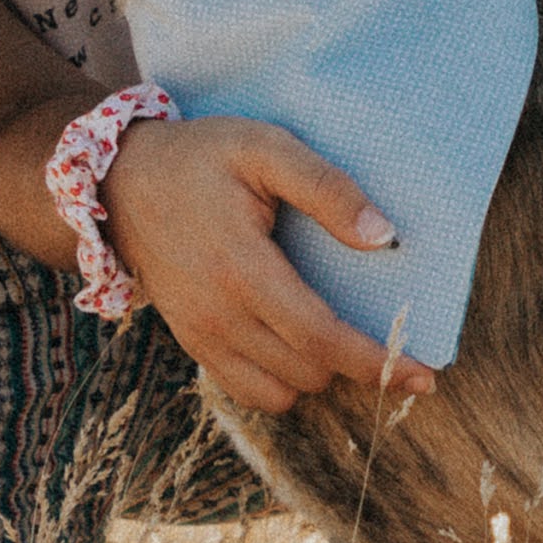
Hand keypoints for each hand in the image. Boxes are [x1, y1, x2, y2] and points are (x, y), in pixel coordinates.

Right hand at [101, 112, 425, 414]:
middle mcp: (218, 316)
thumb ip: (326, 188)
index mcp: (241, 270)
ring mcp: (200, 336)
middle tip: (388, 338)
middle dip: (355, 363)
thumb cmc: (200, 157)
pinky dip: (281, 381)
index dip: (378, 362)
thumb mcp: (265, 148)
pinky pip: (247, 390)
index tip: (425, 376)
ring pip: (279, 393)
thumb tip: (385, 238)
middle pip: (308, 373)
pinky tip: (298, 345)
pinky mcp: (191, 343)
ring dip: (317, 373)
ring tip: (340, 338)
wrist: (117, 182)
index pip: (322, 339)